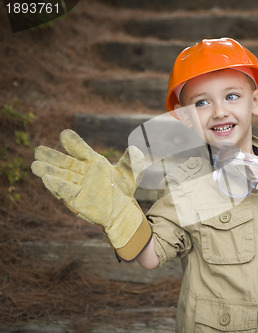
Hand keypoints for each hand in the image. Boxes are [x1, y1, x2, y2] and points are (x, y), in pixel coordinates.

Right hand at [32, 129, 144, 248]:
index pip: (82, 150)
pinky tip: (46, 180)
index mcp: (94, 162)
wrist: (121, 210)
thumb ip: (131, 163)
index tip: (64, 134)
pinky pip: (64, 191)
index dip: (73, 143)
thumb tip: (136, 151)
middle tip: (38, 150)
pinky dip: (56, 186)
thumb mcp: (129, 176)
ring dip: (48, 171)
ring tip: (35, 165)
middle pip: (65, 162)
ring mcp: (77, 185)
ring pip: (60, 176)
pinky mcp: (75, 199)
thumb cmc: (123, 190)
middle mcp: (82, 172)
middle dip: (52, 157)